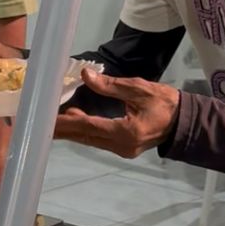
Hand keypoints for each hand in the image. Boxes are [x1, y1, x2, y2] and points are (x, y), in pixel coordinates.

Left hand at [54, 68, 180, 157]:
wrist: (185, 121)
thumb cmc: (166, 103)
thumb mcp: (139, 89)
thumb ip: (110, 85)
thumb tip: (85, 76)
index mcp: (126, 132)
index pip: (89, 126)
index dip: (67, 121)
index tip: (48, 117)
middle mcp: (121, 146)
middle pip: (85, 136)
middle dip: (63, 128)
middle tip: (39, 120)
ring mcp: (122, 150)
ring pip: (90, 139)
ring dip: (71, 129)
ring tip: (50, 120)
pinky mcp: (123, 147)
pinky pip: (98, 139)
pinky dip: (84, 130)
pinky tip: (73, 120)